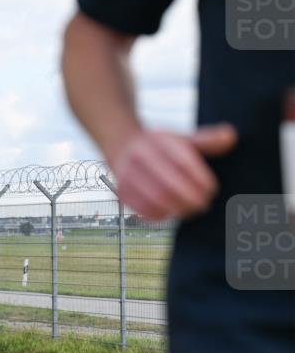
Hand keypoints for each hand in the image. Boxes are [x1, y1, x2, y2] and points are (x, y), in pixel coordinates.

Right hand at [107, 124, 235, 220]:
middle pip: (169, 184)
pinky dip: (160, 215)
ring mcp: (127, 174)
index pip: (182, 163)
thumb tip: (230, 137)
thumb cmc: (160, 146)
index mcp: (157, 140)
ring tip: (189, 210)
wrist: (123, 147)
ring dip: (177, 209)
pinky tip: (171, 212)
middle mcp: (139, 156)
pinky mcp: (122, 191)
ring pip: (156, 199)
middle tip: (203, 205)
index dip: (200, 180)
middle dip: (190, 199)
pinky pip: (143, 209)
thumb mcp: (182, 137)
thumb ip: (206, 140)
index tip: (212, 190)